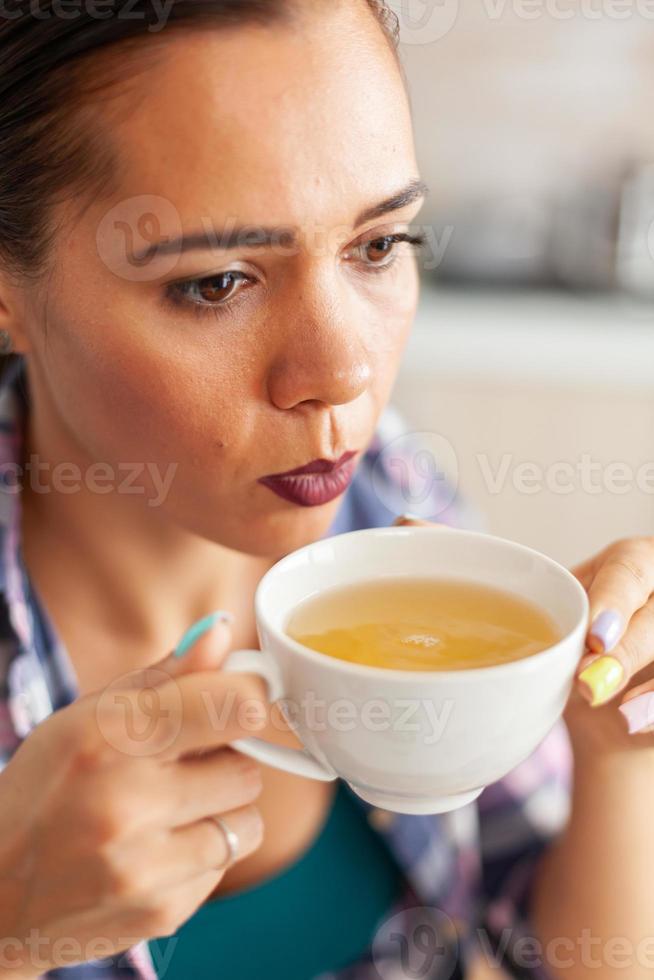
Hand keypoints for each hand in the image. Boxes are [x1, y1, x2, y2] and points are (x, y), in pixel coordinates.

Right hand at [0, 617, 270, 976]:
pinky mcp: (160, 912)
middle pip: (246, 765)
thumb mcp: (89, 717)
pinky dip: (202, 854)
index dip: (251, 694)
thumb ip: (166, 676)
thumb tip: (221, 631)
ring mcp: (144, 866)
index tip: (243, 696)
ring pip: (248, 820)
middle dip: (225, 760)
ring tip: (169, 809)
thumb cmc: (45, 789)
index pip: (235, 705)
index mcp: (110, 735)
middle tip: (183, 763)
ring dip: (221, 810)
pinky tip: (155, 849)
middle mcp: (127, 801)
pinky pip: (225, 866)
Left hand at [393, 518, 653, 750]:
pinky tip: (631, 728)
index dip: (618, 597)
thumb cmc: (566, 643)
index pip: (634, 566)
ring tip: (611, 710)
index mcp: (630, 565)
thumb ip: (479, 563)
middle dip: (631, 645)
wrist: (609, 709)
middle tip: (589, 679)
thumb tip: (403, 524)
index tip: (589, 634)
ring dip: (647, 684)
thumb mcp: (531, 603)